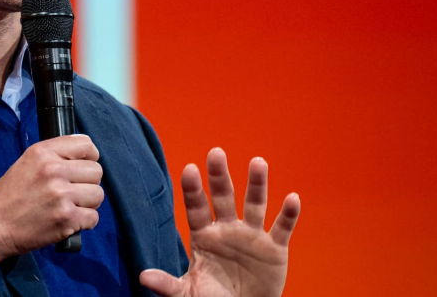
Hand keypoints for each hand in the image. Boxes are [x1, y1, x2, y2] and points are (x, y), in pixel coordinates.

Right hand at [0, 135, 103, 261]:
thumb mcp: (28, 161)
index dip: (89, 157)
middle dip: (88, 182)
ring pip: (98, 195)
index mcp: (43, 152)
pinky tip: (68, 220)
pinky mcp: (66, 218)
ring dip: (88, 203)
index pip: (86, 145)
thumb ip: (55, 155)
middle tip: (73, 191)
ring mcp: (61, 195)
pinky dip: (84, 222)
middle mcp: (53, 170)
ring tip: (70, 206)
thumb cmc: (10, 195)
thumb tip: (85, 155)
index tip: (83, 166)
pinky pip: (93, 218)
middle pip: (96, 171)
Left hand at [140, 148, 299, 296]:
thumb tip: (143, 277)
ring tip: (258, 163)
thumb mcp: (188, 293)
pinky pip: (282, 228)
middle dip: (219, 176)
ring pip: (255, 204)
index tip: (189, 169)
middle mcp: (228, 229)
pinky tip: (292, 198)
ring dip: (257, 184)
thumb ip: (168, 284)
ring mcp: (252, 236)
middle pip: (224, 197)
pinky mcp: (274, 248)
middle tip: (216, 152)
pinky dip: (289, 214)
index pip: (196, 208)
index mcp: (204, 236)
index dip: (193, 190)